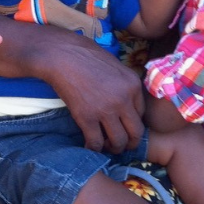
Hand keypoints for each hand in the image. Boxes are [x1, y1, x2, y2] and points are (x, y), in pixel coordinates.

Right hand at [46, 37, 145, 152]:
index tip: (124, 126)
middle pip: (136, 132)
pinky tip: (89, 145)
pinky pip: (96, 143)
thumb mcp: (114, 65)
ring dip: (113, 148)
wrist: (61, 55)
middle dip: (130, 143)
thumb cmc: (85, 55)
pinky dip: (93, 148)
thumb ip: (123, 84)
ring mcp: (106, 109)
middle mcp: (124, 99)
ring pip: (119, 142)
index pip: (142, 114)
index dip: (132, 123)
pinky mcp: (86, 117)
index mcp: (133, 84)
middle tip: (121, 144)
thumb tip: (125, 101)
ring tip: (105, 146)